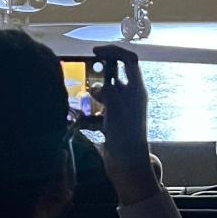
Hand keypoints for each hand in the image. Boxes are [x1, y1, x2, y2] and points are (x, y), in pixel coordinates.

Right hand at [90, 44, 158, 204]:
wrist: (127, 166)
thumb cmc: (125, 137)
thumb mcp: (116, 109)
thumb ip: (108, 91)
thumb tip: (98, 84)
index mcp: (137, 90)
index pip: (129, 60)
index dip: (114, 51)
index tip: (96, 52)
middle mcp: (130, 98)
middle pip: (115, 76)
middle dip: (100, 77)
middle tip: (87, 78)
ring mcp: (121, 110)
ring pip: (104, 94)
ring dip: (92, 96)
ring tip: (83, 103)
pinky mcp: (112, 123)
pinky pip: (97, 112)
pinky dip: (88, 115)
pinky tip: (79, 122)